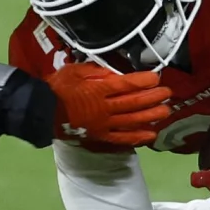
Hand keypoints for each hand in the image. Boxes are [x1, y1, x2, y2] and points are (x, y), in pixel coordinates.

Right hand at [48, 63, 169, 146]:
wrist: (41, 111)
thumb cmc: (58, 87)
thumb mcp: (75, 70)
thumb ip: (97, 70)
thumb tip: (117, 73)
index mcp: (98, 89)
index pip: (127, 84)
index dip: (144, 81)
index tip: (156, 77)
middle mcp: (104, 108)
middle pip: (134, 103)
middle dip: (153, 98)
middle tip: (167, 94)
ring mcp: (103, 125)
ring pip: (132, 121)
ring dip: (151, 116)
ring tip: (166, 111)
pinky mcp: (100, 137)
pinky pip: (122, 139)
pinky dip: (138, 137)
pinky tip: (151, 134)